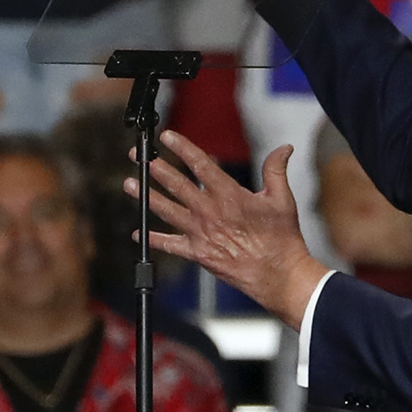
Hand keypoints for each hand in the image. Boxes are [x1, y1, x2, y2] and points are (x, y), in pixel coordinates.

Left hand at [125, 130, 329, 328]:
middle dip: (155, 168)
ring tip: (129, 184)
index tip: (167, 137)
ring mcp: (201, 233)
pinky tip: (138, 234)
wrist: (277, 274)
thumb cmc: (282, 238)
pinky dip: (153, 239)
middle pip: (176, 184)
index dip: (182, 148)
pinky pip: (170, 244)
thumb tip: (283, 148)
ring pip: (167, 210)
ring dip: (146, 196)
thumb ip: (276, 170)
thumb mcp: (282, 199)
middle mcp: (210, 212)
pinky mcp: (198, 253)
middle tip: (137, 157)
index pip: (200, 165)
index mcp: (230, 196)